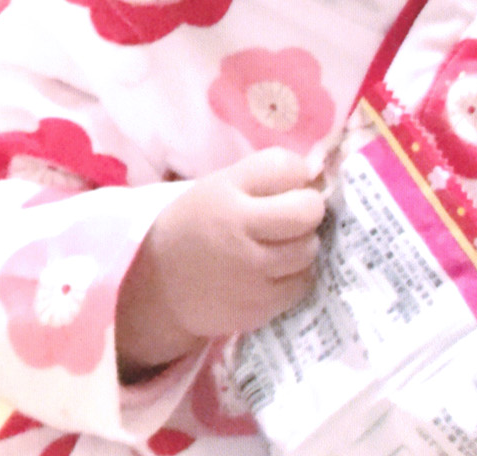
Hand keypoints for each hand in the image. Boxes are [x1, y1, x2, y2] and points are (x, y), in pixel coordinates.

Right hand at [117, 149, 325, 378]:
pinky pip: (302, 283)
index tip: (285, 188)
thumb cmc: (198, 228)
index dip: (296, 176)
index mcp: (226, 197)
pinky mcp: (258, 308)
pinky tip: (272, 272)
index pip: (288, 168)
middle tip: (288, 219)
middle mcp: (238, 235)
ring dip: (301, 244)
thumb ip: (268, 173)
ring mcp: (250, 276)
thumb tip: (319, 173)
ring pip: (310, 248)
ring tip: (275, 246)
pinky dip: (295, 276)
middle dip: (307, 211)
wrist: (158, 291)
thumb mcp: (221, 187)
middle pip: (309, 211)